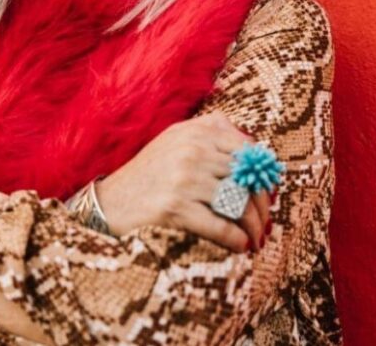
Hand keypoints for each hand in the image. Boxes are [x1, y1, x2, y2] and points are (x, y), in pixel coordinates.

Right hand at [94, 111, 273, 253]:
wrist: (109, 202)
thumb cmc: (150, 174)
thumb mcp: (176, 141)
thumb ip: (212, 135)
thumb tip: (256, 148)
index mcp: (196, 131)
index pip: (247, 151)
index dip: (262, 175)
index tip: (266, 194)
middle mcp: (192, 150)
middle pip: (246, 178)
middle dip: (261, 204)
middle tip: (264, 222)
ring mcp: (184, 178)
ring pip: (237, 202)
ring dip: (252, 226)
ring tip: (256, 238)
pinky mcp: (175, 208)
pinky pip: (220, 225)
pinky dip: (235, 239)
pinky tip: (240, 246)